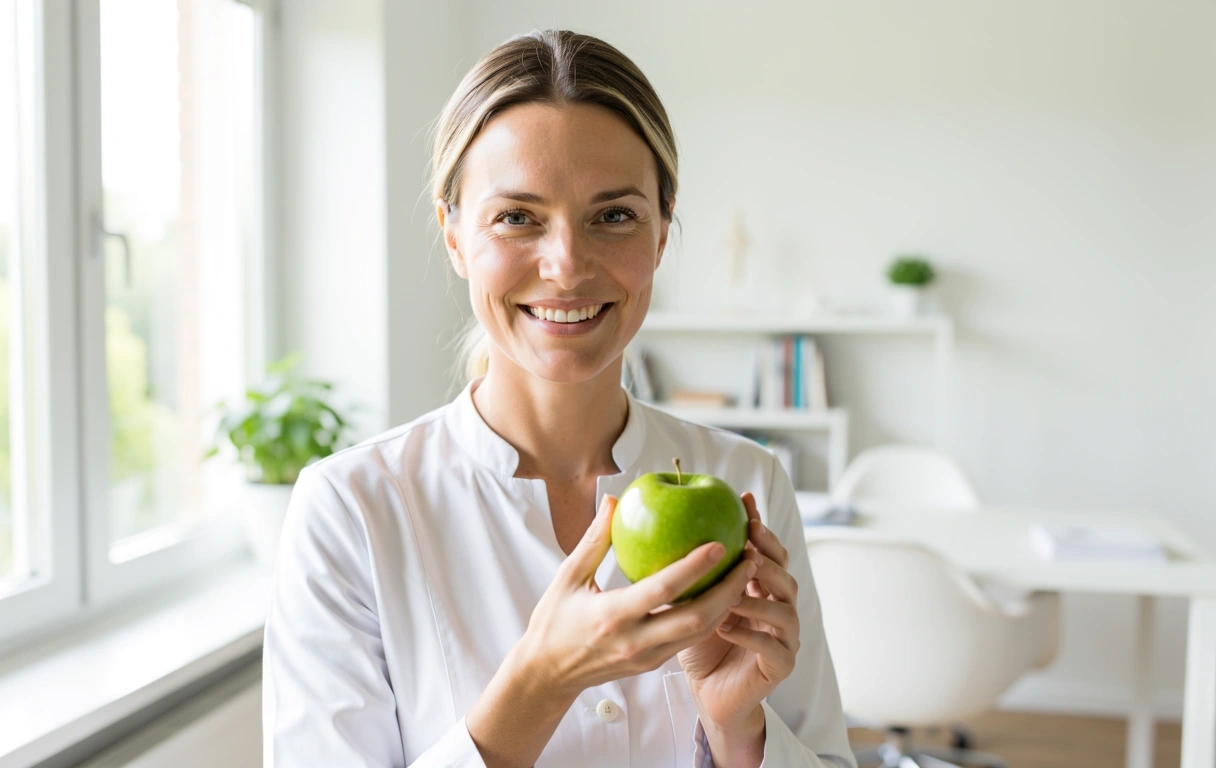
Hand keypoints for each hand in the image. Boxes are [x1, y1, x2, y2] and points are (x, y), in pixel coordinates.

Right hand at [513, 494, 757, 697]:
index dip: (695, 567)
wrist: (547, 674)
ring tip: (745, 573)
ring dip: (728, 603)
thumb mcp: (568, 577)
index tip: (720, 543)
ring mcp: (647, 657)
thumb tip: (613, 500)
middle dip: (729, 589)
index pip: (663, 590)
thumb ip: (594, 539)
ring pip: (700, 632)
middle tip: (749, 559)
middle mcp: (635, 641)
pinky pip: (690, 639)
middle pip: (696, 617)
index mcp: (613, 616)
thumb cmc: (554, 621)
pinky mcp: (653, 665)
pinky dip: (712, 616)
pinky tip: (724, 593)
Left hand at [678, 492, 799, 760]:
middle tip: (745, 546)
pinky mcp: (780, 665)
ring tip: (733, 590)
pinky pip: (773, 647)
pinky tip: (727, 627)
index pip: (769, 552)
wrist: (708, 690)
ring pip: (784, 610)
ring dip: (759, 598)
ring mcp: (784, 637)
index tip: (743, 503)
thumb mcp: (684, 598)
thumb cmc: (693, 641)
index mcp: (760, 588)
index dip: (761, 528)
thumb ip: (684, 567)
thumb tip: (655, 524)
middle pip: (785, 576)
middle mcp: (777, 608)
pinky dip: (751, 635)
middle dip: (768, 557)